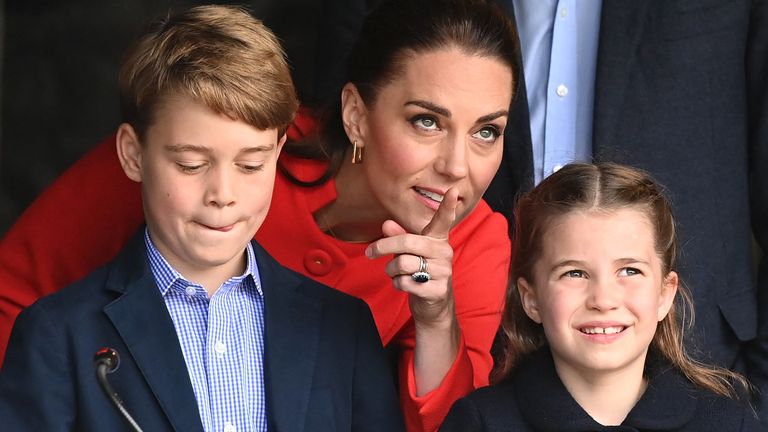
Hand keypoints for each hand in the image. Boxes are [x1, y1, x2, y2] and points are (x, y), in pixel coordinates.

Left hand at [365, 188, 458, 326]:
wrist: (433, 305)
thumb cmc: (419, 272)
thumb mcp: (408, 253)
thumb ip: (398, 237)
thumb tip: (386, 224)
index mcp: (438, 239)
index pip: (444, 220)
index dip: (447, 206)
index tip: (452, 190)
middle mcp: (444, 252)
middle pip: (407, 242)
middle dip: (383, 247)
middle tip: (369, 252)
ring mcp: (444, 272)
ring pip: (403, 264)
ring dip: (391, 270)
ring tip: (395, 273)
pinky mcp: (438, 290)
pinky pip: (405, 282)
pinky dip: (397, 284)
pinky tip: (404, 285)